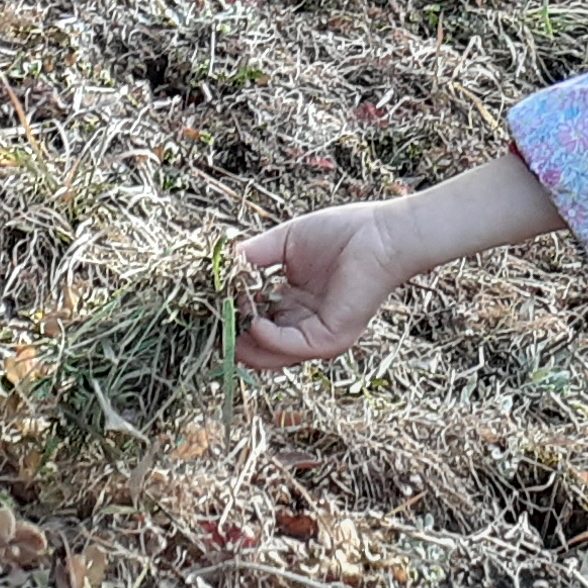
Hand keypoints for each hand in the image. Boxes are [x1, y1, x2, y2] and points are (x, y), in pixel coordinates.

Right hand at [232, 154, 570, 370]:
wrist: (382, 235)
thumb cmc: (341, 233)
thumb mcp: (285, 242)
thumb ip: (253, 255)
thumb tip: (220, 266)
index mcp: (294, 305)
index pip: (255, 321)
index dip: (231, 318)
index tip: (206, 310)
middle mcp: (304, 325)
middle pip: (260, 345)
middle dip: (233, 340)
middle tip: (206, 332)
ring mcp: (318, 335)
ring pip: (273, 355)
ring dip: (245, 344)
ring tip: (224, 329)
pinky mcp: (331, 337)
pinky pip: (294, 347)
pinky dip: (270, 340)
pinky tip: (254, 323)